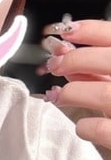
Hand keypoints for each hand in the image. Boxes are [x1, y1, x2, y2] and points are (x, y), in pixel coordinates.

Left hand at [40, 19, 110, 150]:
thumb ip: (100, 71)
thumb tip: (65, 54)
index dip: (91, 30)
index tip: (67, 32)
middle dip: (76, 59)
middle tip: (55, 66)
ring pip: (105, 94)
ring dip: (73, 92)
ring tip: (59, 96)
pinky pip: (103, 129)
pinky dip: (86, 126)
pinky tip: (82, 126)